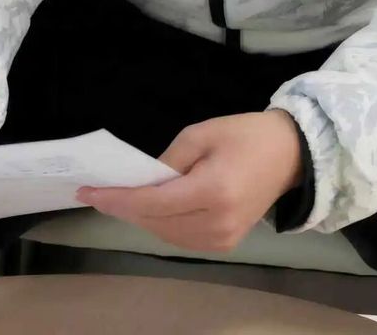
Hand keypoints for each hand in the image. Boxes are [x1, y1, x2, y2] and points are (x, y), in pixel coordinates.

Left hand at [76, 110, 302, 252]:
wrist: (288, 154)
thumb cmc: (245, 135)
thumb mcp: (202, 133)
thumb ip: (168, 160)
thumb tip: (143, 182)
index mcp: (212, 192)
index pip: (152, 203)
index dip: (117, 199)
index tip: (88, 193)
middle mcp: (217, 223)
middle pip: (155, 222)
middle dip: (124, 208)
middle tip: (97, 193)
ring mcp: (223, 239)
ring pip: (166, 235)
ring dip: (140, 218)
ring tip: (117, 199)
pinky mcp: (225, 244)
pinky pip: (181, 238)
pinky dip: (160, 224)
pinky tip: (146, 208)